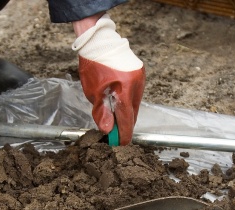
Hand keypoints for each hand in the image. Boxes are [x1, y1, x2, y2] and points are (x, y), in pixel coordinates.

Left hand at [72, 14, 144, 144]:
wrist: (98, 41)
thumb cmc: (93, 65)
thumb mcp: (93, 92)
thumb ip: (102, 113)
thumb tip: (109, 130)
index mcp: (125, 91)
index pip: (127, 120)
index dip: (124, 134)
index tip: (121, 144)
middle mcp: (137, 85)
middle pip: (133, 113)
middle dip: (125, 125)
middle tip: (115, 134)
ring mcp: (140, 78)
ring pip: (135, 104)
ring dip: (126, 113)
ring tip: (115, 118)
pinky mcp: (140, 73)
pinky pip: (135, 93)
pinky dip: (128, 101)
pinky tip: (119, 103)